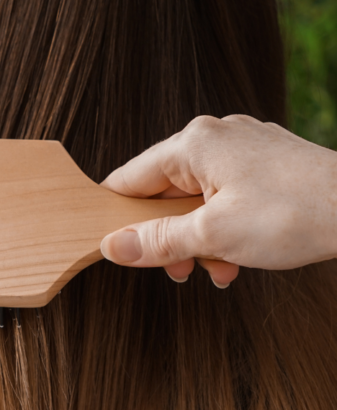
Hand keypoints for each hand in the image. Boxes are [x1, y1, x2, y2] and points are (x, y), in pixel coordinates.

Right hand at [99, 114, 336, 286]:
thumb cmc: (297, 213)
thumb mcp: (213, 236)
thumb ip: (156, 242)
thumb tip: (113, 247)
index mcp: (193, 144)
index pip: (128, 179)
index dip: (117, 217)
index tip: (115, 248)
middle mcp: (216, 138)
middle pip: (163, 193)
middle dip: (168, 237)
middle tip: (179, 271)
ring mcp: (243, 150)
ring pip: (196, 200)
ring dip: (198, 240)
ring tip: (217, 269)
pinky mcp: (266, 165)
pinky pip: (226, 198)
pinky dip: (224, 229)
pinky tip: (237, 258)